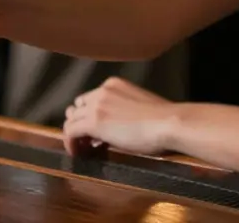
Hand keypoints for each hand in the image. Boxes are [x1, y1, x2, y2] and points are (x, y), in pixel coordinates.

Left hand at [62, 78, 179, 156]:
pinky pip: (70, 131)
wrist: (168, 123)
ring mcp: (96, 105)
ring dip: (74, 134)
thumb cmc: (163, 120)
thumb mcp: (139, 106)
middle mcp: (101, 91)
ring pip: (71, 120)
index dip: (89, 116)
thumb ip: (123, 110)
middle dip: (80, 123)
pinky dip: (70, 143)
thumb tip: (115, 127)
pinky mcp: (93, 122)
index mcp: (113, 84)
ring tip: (82, 149)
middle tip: (87, 142)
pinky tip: (78, 153)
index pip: (90, 98)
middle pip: (77, 108)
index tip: (96, 132)